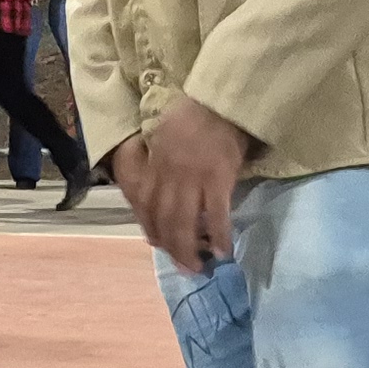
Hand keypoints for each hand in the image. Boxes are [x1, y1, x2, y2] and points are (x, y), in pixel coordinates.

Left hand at [127, 97, 250, 276]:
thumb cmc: (194, 114)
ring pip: (185, 223)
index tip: (157, 243)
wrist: (221, 100)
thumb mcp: (162, 133)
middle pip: (163, 219)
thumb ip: (158, 160)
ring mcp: (193, 178)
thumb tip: (161, 187)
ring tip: (199, 267)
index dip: (150, 227)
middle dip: (171, 247)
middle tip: (183, 266)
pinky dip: (219, 236)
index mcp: (155, 163)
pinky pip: (216, 215)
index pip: (145, 203)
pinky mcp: (218, 179)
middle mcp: (169, 175)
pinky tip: (224, 251)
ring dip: (190, 249)